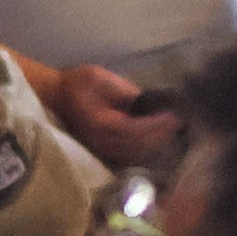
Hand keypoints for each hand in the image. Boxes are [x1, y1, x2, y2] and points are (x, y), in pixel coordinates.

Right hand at [20, 57, 184, 175]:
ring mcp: (102, 150)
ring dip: (156, 144)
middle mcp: (101, 141)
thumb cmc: (78, 84)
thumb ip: (125, 92)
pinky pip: (130, 157)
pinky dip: (146, 151)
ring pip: (135, 154)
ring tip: (173, 130)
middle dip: (161, 135)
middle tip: (179, 122)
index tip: (173, 115)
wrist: (57, 97)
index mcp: (100, 123)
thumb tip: (149, 105)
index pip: (134, 130)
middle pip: (138, 146)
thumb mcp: (101, 78)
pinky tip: (159, 141)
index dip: (155, 125)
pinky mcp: (104, 152)